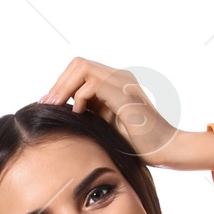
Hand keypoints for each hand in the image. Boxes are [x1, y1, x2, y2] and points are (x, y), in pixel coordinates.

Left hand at [38, 58, 212, 170]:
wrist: (166, 149)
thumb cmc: (138, 144)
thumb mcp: (106, 125)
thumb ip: (90, 112)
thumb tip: (62, 110)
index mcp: (115, 83)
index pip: (80, 70)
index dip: (61, 84)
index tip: (48, 104)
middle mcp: (119, 77)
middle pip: (79, 63)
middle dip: (59, 84)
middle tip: (47, 104)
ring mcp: (123, 83)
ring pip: (83, 68)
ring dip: (65, 87)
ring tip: (56, 107)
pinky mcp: (125, 95)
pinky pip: (93, 84)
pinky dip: (80, 97)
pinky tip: (79, 113)